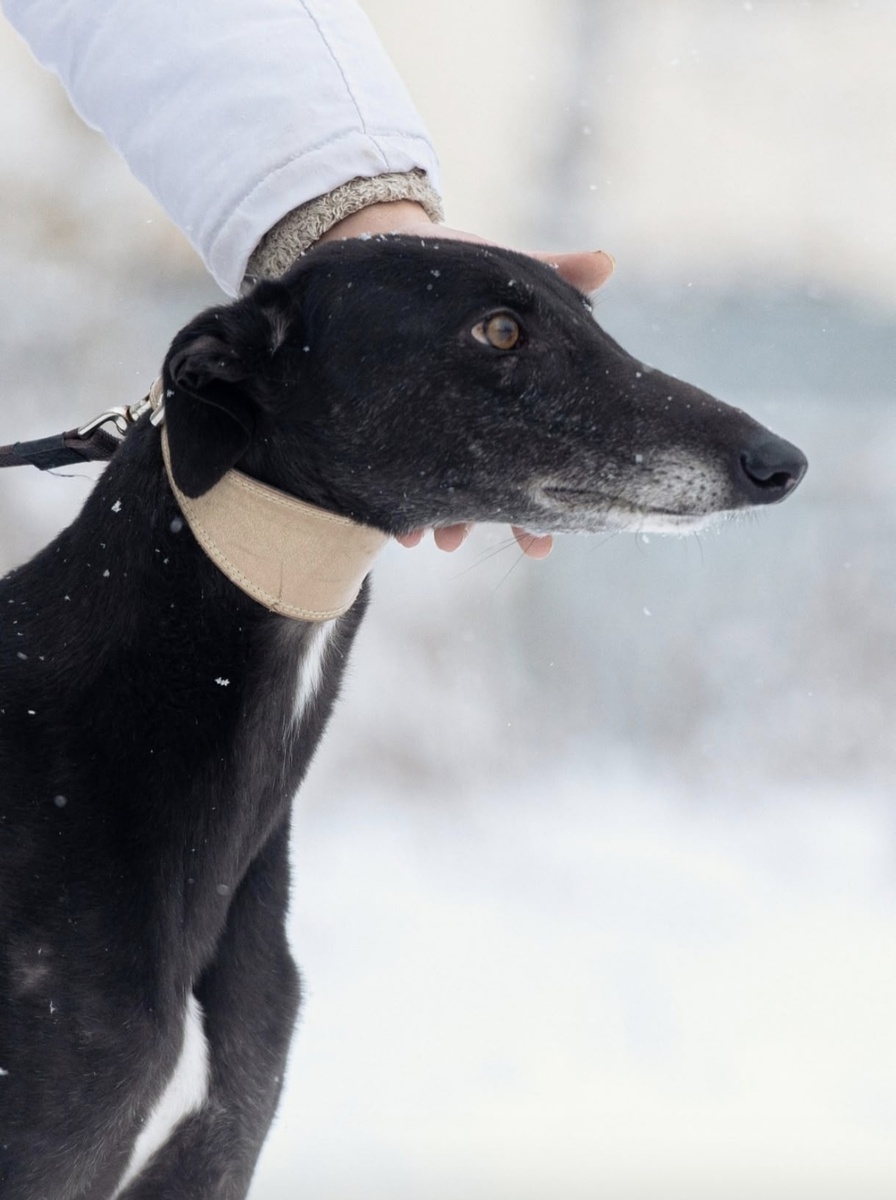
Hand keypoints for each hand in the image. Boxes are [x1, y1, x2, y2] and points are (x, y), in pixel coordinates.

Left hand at [318, 202, 615, 557]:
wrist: (385, 253)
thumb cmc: (458, 267)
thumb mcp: (508, 276)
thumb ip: (558, 273)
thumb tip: (605, 262)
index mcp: (514, 403)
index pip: (535, 461)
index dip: (539, 512)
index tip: (540, 544)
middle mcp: (477, 427)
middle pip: (494, 488)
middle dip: (490, 523)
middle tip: (477, 545)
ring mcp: (434, 429)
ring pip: (447, 490)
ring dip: (444, 520)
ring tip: (438, 539)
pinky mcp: (390, 422)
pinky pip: (399, 472)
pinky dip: (401, 502)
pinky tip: (398, 524)